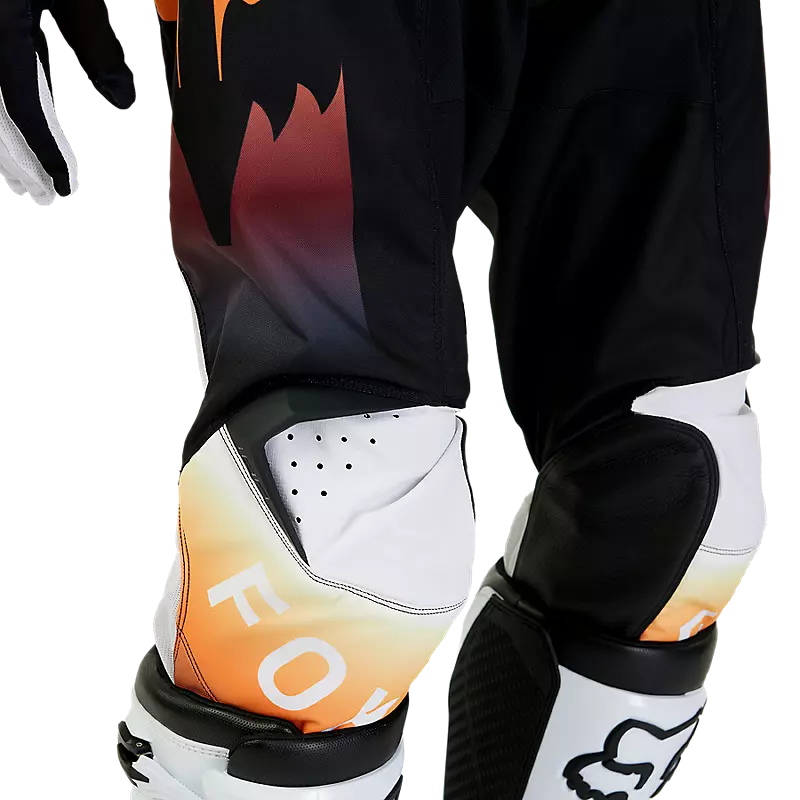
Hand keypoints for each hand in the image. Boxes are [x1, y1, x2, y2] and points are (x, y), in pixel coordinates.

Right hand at [0, 0, 134, 205]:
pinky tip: (15, 130)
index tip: (65, 189)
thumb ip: (96, 44)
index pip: (21, 107)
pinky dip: (3, 109)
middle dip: (16, 159)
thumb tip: (123, 103)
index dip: (44, 153)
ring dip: (1, 143)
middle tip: (41, 197)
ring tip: (22, 180)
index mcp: (0, 32)